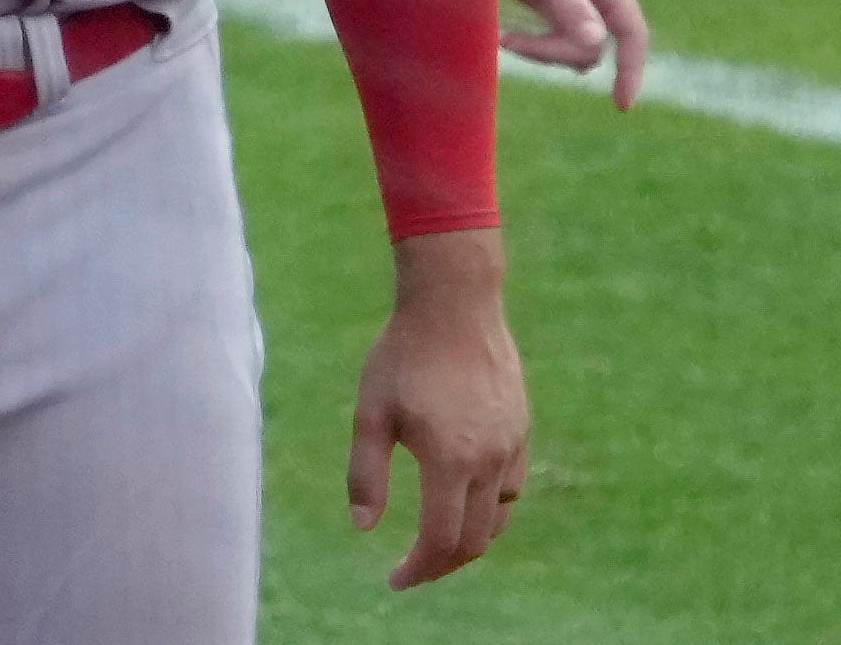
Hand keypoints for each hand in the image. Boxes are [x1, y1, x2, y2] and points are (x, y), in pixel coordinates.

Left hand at [347, 228, 528, 589]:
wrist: (455, 304)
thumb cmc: (402, 354)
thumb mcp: (370, 412)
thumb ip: (366, 473)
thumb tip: (362, 528)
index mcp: (449, 461)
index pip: (441, 541)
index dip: (418, 569)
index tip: (394, 579)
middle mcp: (488, 461)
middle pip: (475, 540)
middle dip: (442, 563)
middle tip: (412, 568)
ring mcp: (512, 446)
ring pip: (499, 517)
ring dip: (470, 538)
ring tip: (437, 539)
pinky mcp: (521, 429)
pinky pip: (512, 487)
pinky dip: (490, 507)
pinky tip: (464, 497)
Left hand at [482, 0, 646, 106]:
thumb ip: (568, 5)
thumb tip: (598, 43)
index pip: (632, 32)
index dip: (632, 70)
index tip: (620, 106)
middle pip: (595, 43)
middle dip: (558, 54)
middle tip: (509, 42)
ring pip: (572, 41)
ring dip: (541, 49)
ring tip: (501, 36)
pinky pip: (552, 33)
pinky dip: (532, 42)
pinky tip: (503, 37)